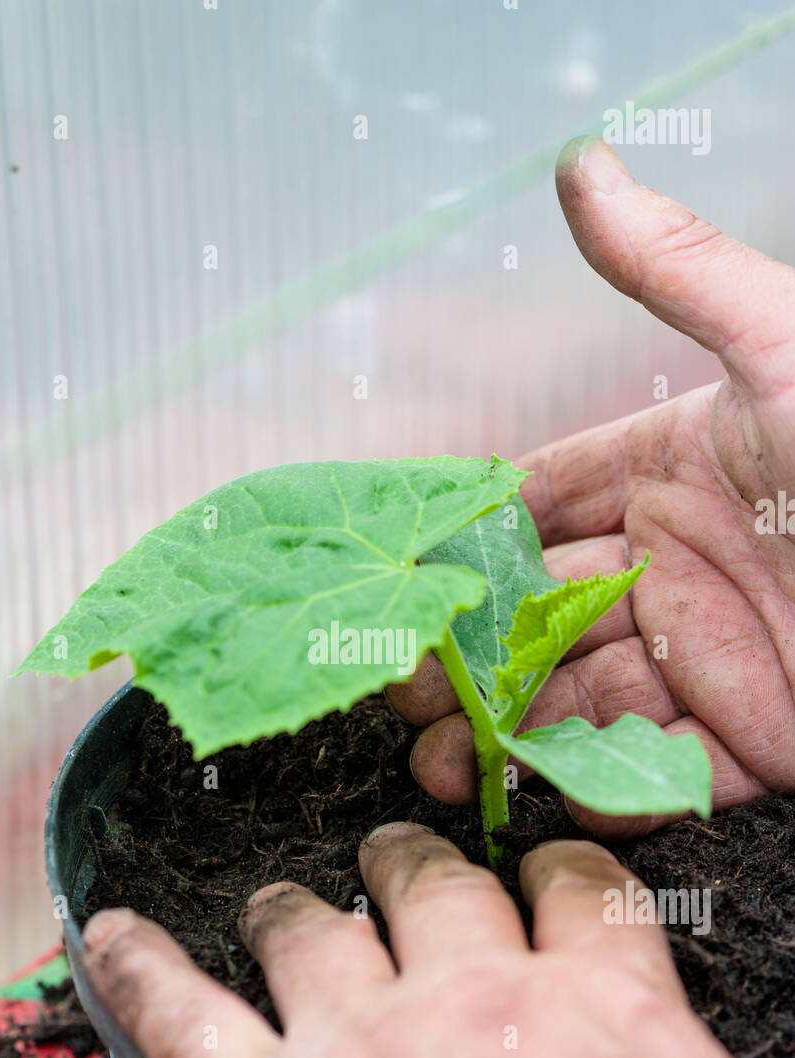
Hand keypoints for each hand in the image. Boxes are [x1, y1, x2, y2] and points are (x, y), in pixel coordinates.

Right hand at [389, 138, 794, 834]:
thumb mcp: (779, 346)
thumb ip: (675, 270)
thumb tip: (585, 167)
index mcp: (677, 472)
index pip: (548, 501)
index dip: (472, 535)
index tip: (403, 572)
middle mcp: (681, 566)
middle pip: (544, 615)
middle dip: (469, 653)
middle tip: (403, 686)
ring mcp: (712, 655)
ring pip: (585, 699)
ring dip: (509, 730)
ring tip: (437, 758)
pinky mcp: (754, 739)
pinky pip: (663, 770)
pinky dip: (603, 788)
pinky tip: (540, 787)